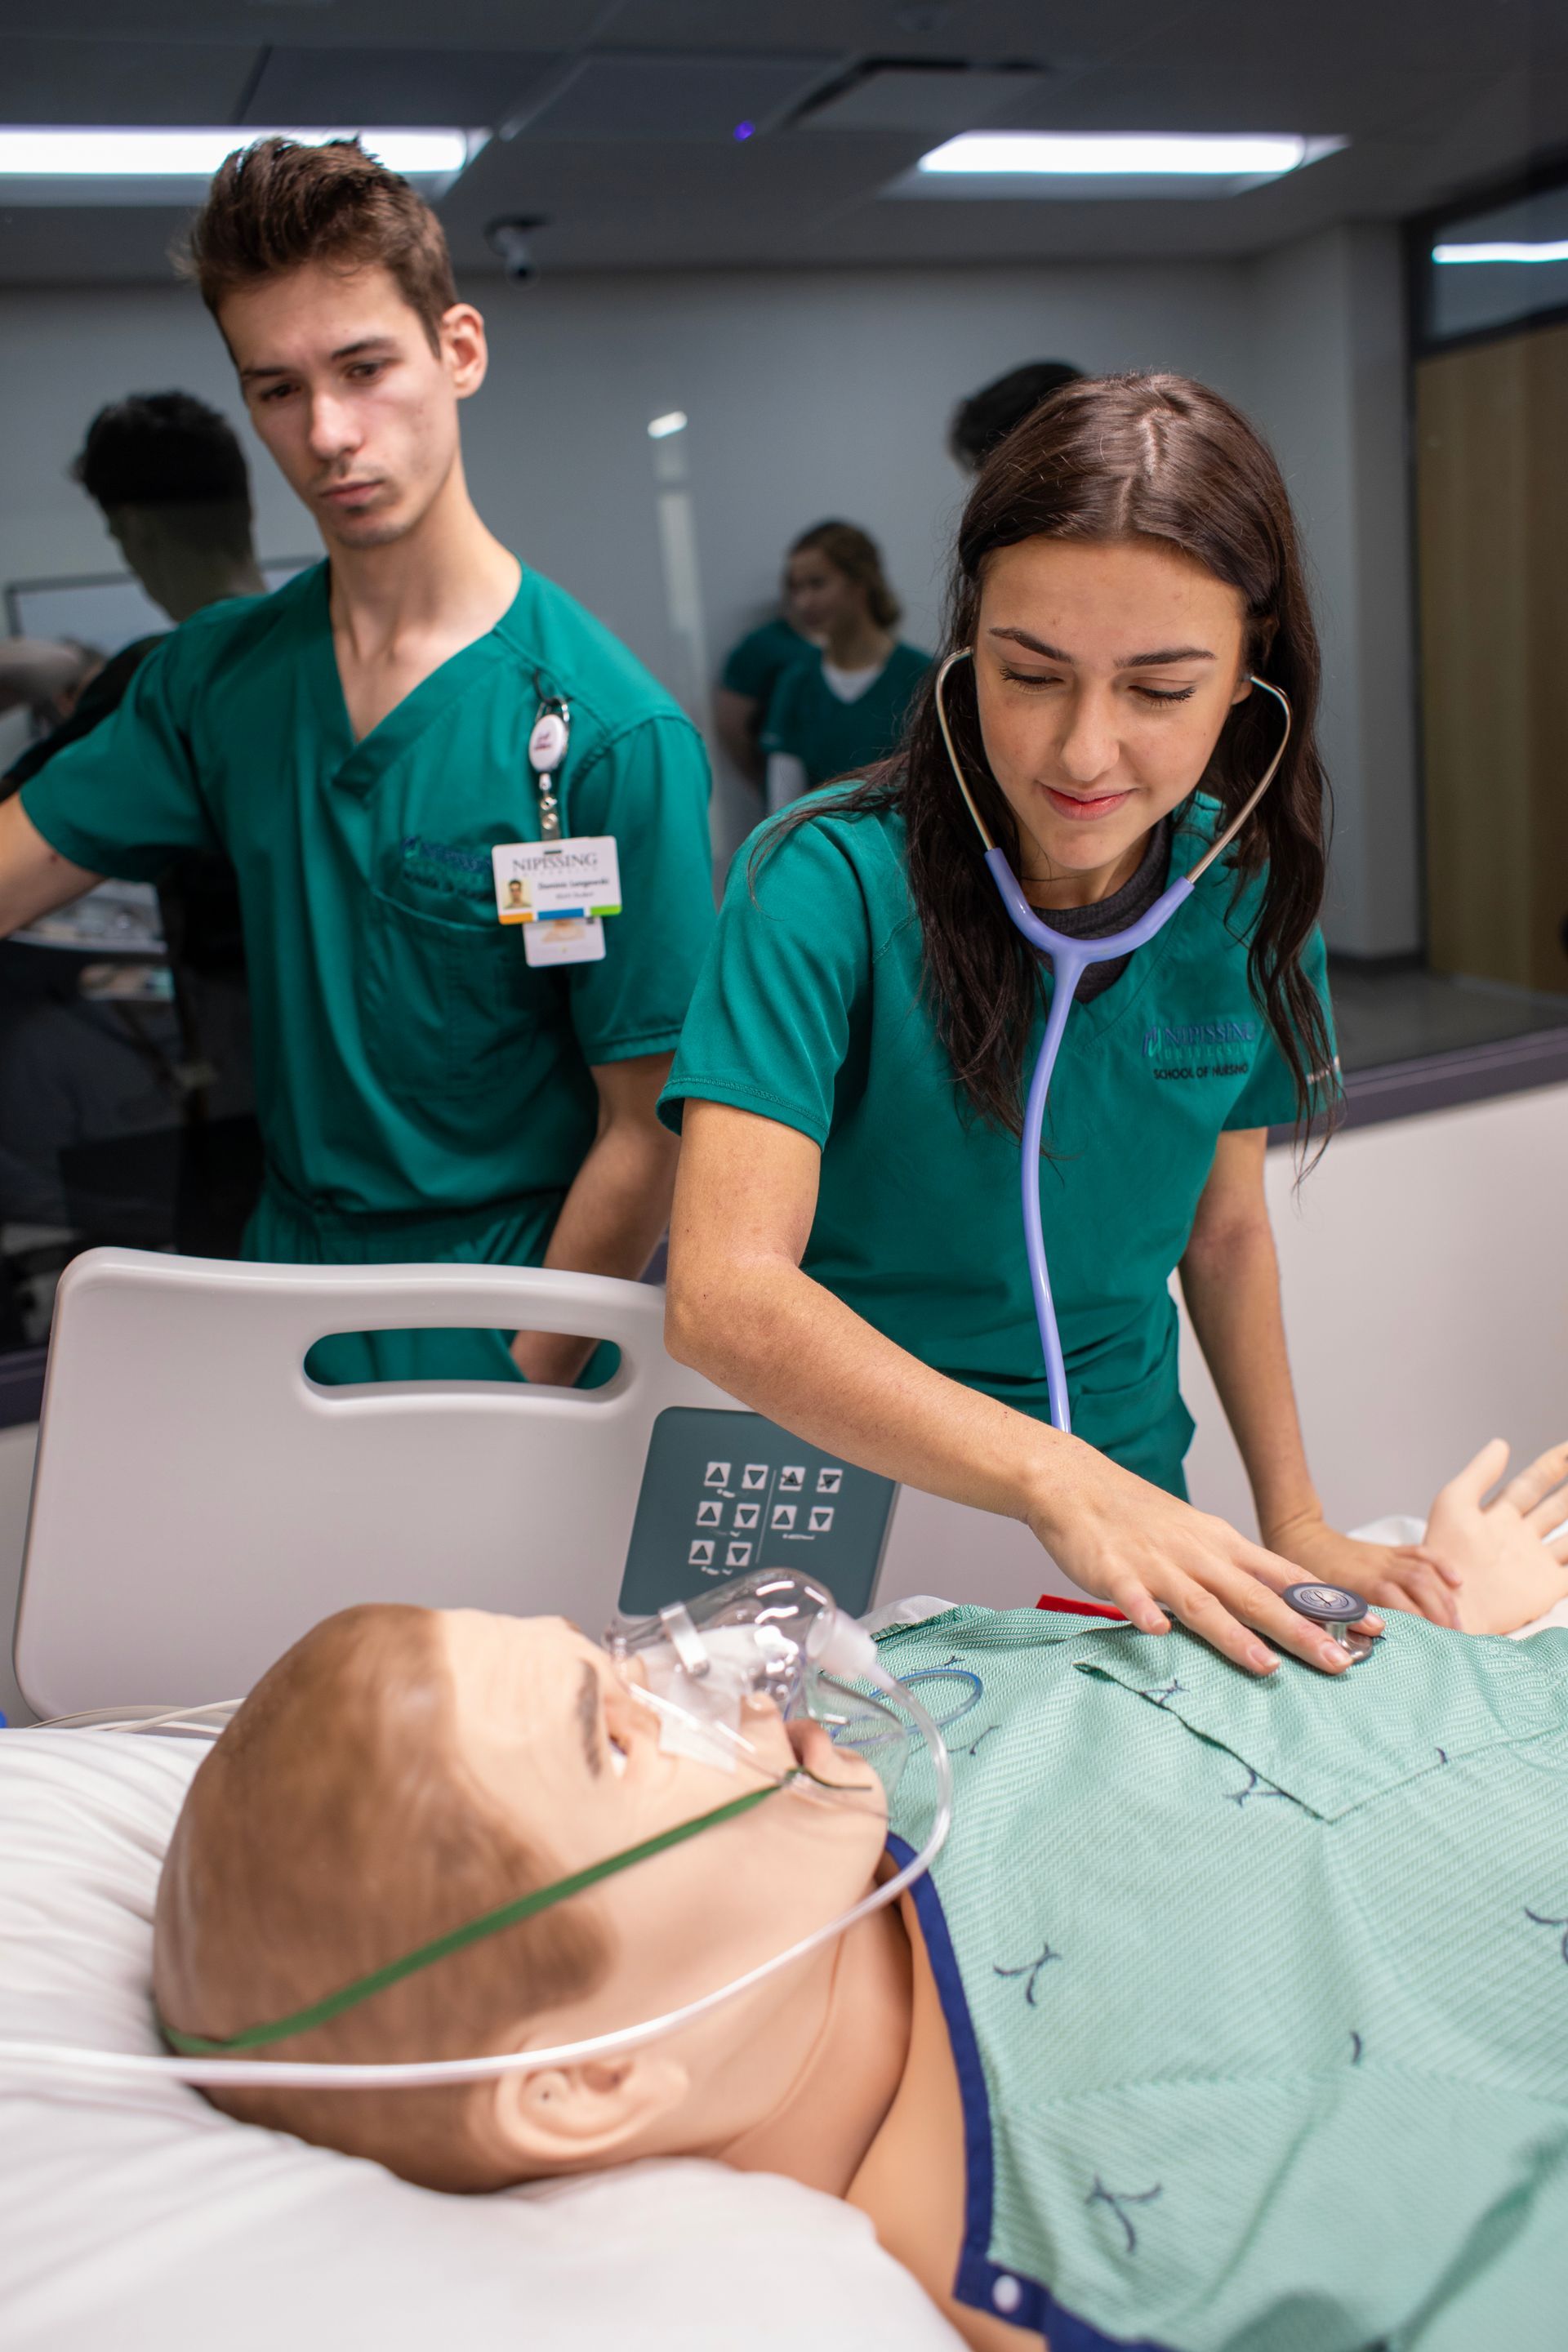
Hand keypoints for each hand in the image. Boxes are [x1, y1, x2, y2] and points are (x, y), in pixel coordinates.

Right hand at [1029, 1443, 1378, 1677]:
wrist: (1076, 1483)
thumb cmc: (1140, 1517)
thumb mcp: (1200, 1537)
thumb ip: (1238, 1572)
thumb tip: (1285, 1606)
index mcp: (1223, 1545)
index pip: (1287, 1577)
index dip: (1328, 1604)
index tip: (1373, 1628)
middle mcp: (1199, 1554)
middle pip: (1256, 1597)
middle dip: (1301, 1631)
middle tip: (1341, 1663)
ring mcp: (1156, 1562)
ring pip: (1202, 1602)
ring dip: (1234, 1635)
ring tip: (1266, 1667)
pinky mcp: (1112, 1570)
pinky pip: (1130, 1594)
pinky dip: (1144, 1610)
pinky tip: (1157, 1631)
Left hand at [1268, 1514, 1461, 1628]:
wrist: (1299, 1536)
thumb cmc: (1303, 1577)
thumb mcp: (1316, 1604)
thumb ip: (1340, 1624)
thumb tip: (1353, 1654)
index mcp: (1359, 1584)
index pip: (1399, 1603)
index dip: (1419, 1622)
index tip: (1432, 1645)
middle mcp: (1377, 1568)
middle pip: (1419, 1587)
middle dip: (1440, 1615)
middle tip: (1453, 1642)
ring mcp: (1385, 1557)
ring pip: (1424, 1573)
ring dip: (1444, 1598)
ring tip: (1457, 1625)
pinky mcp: (1388, 1550)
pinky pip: (1420, 1553)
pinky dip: (1441, 1565)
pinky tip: (1456, 1582)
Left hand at [1421, 1439, 1567, 1636]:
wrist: (1449, 1602)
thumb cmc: (1445, 1552)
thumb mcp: (1455, 1502)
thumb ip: (1479, 1473)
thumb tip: (1501, 1443)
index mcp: (1500, 1516)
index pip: (1533, 1483)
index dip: (1553, 1464)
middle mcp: (1521, 1537)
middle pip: (1557, 1507)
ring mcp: (1535, 1563)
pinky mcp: (1546, 1588)